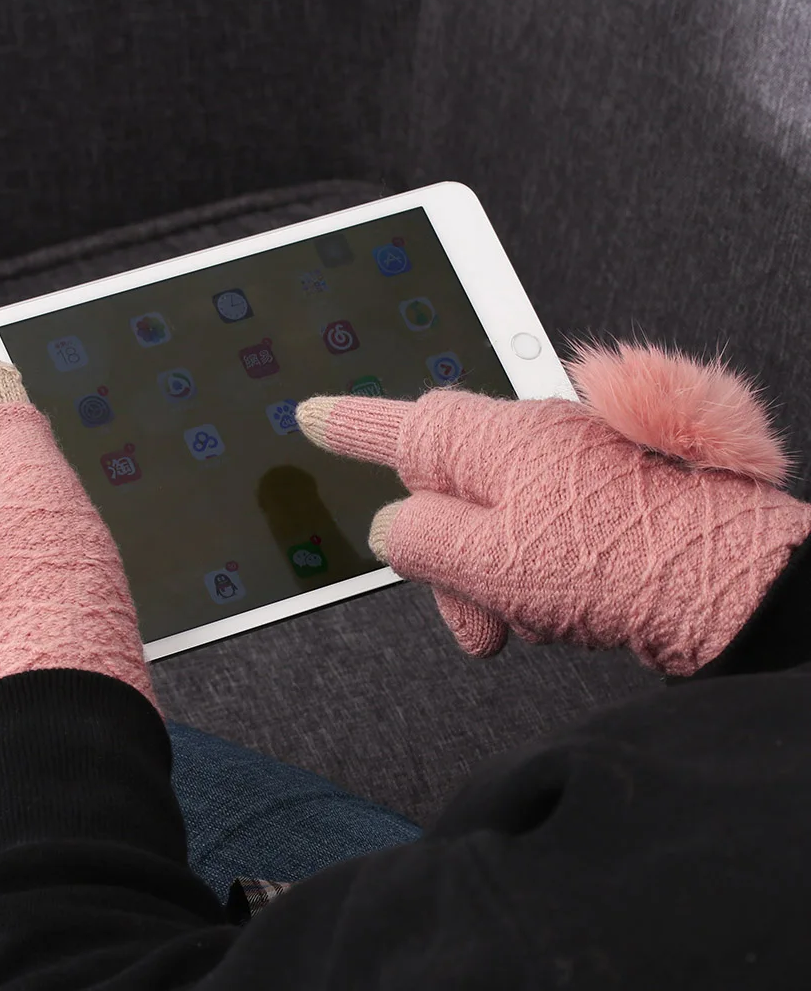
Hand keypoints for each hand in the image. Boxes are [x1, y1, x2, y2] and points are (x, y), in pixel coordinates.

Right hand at [296, 343, 810, 675]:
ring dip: (484, 578)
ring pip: (486, 520)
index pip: (399, 425)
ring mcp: (563, 467)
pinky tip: (548, 610)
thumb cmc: (617, 563)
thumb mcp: (488, 562)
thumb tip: (393, 526)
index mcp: (493, 441)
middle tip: (468, 612)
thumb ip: (420, 541)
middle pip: (443, 488)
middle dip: (441, 555)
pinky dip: (522, 576)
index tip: (314, 415)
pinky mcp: (590, 497)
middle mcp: (527, 441)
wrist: (724, 583)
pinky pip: (527, 532)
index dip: (349, 425)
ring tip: (516, 624)